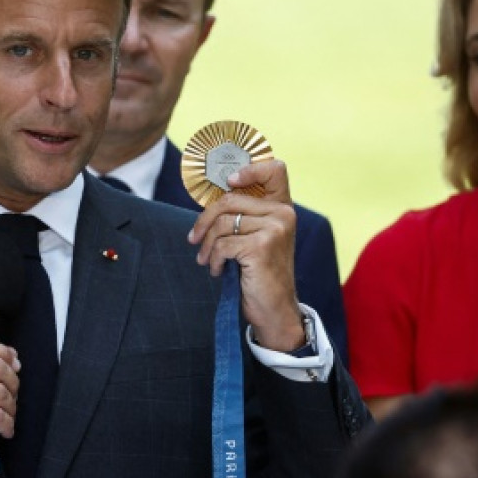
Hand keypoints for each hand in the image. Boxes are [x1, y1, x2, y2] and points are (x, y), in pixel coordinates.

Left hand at [187, 159, 305, 351]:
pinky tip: (218, 271)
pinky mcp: (261, 246)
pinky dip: (215, 260)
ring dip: (207, 245)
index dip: (249, 168)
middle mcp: (283, 213)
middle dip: (204, 220)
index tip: (229, 182)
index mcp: (283, 207)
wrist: (274, 309)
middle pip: (230, 199)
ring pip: (222, 223)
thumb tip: (209, 203)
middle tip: (194, 239)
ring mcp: (274, 228)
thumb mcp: (257, 238)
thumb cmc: (261, 274)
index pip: (274, 169)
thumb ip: (245, 216)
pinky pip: (222, 244)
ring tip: (207, 260)